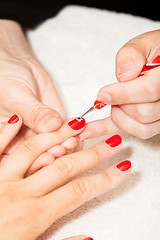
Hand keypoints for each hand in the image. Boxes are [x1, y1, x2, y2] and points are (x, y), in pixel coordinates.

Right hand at [0, 20, 80, 157]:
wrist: (19, 66)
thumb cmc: (6, 78)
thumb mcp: (16, 96)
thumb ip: (34, 113)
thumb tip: (53, 125)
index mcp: (6, 141)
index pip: (19, 159)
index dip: (34, 162)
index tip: (48, 157)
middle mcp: (23, 142)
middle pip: (40, 157)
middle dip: (54, 154)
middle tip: (65, 146)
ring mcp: (42, 135)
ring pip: (55, 148)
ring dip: (66, 146)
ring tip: (74, 139)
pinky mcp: (56, 126)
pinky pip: (66, 136)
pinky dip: (74, 136)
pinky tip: (79, 134)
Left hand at [0, 115, 130, 238]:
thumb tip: (88, 238)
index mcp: (34, 215)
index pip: (80, 190)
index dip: (105, 179)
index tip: (122, 168)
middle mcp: (20, 193)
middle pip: (65, 166)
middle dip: (93, 154)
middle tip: (112, 141)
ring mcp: (1, 178)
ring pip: (35, 149)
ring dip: (58, 135)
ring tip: (78, 124)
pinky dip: (5, 132)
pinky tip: (17, 119)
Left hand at [80, 30, 159, 139]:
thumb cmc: (158, 51)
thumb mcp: (145, 42)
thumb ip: (132, 54)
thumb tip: (123, 76)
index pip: (148, 90)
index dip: (122, 94)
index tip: (102, 94)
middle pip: (142, 113)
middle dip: (120, 104)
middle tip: (111, 92)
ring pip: (141, 128)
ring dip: (119, 117)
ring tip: (114, 102)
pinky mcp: (155, 123)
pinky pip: (137, 133)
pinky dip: (111, 131)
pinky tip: (91, 129)